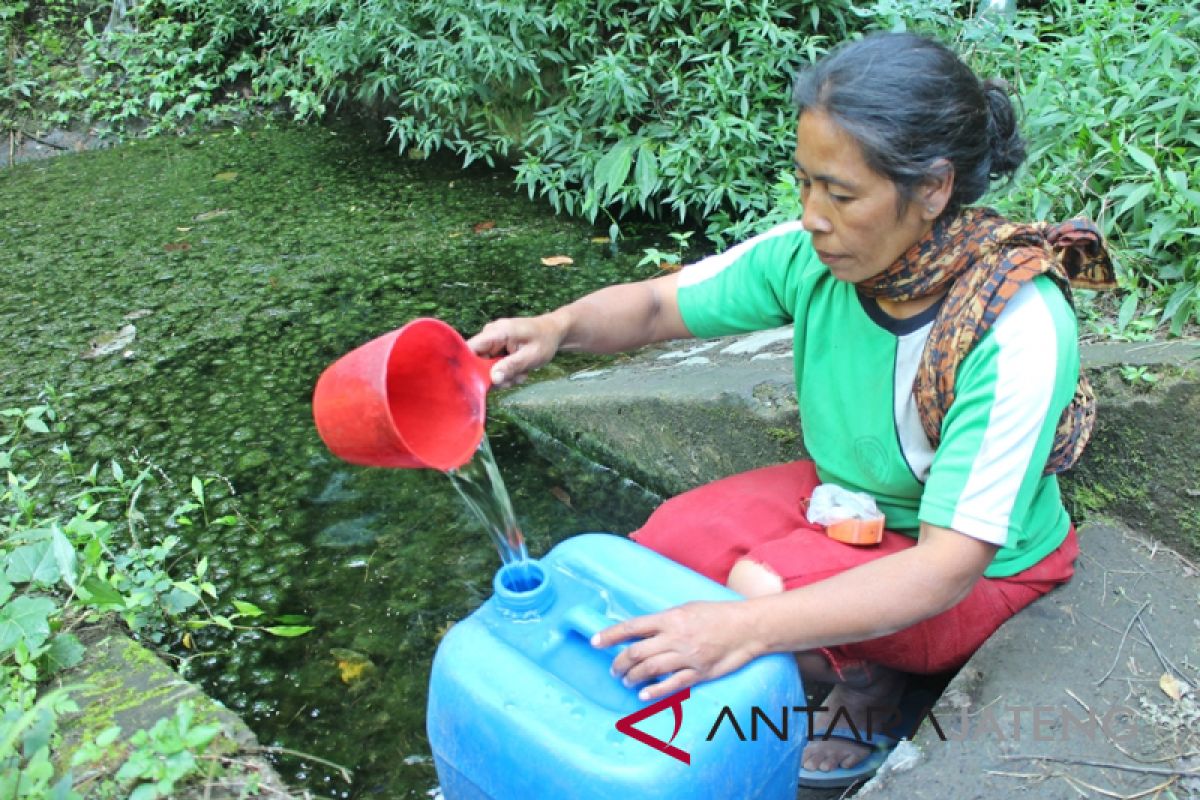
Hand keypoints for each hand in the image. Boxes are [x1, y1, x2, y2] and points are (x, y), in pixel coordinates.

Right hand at [467, 314, 564, 388]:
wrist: (554, 332)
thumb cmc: (545, 340)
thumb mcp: (531, 356)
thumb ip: (511, 366)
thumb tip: (493, 379)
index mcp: (497, 332)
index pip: (470, 348)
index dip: (469, 366)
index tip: (479, 383)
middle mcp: (490, 335)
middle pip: (478, 361)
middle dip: (494, 375)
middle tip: (513, 380)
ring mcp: (493, 341)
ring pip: (487, 366)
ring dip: (504, 375)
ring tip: (521, 373)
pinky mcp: (497, 348)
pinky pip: (494, 365)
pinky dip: (506, 371)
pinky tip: (520, 370)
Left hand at [591, 601, 761, 701]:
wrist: (747, 627)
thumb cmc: (717, 614)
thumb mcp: (687, 608)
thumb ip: (665, 620)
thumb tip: (643, 630)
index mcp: (670, 618)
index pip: (632, 627)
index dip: (610, 635)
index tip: (595, 641)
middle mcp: (675, 637)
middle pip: (636, 652)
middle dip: (619, 663)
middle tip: (613, 669)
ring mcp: (687, 657)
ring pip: (650, 670)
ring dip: (632, 677)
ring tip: (626, 681)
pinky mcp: (699, 673)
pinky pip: (672, 685)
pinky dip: (654, 691)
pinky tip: (642, 695)